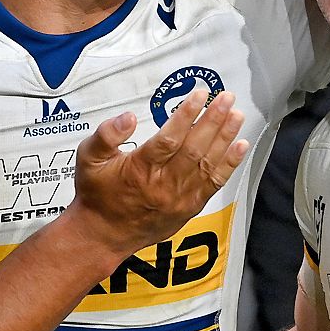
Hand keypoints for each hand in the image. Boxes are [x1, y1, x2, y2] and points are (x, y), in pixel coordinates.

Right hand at [70, 89, 247, 254]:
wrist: (103, 235)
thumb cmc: (96, 193)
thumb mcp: (89, 158)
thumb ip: (106, 134)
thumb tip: (129, 117)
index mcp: (139, 170)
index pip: (168, 139)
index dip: (187, 115)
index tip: (201, 95)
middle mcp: (163, 185)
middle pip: (194, 149)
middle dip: (213, 121)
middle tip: (226, 98)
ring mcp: (179, 198)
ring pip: (207, 164)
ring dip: (225, 138)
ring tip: (237, 115)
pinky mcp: (189, 207)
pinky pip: (213, 184)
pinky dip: (229, 164)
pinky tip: (240, 146)